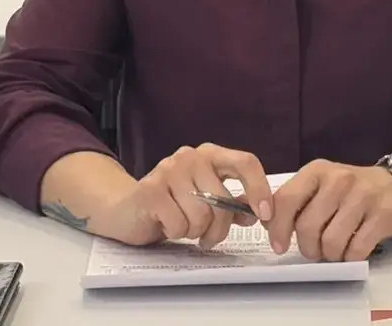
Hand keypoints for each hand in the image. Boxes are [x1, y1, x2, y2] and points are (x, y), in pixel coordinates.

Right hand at [88, 144, 275, 250]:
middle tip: (206, 236)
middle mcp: (190, 156)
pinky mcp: (150, 189)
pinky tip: (165, 223)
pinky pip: (179, 224)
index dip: (260, 189)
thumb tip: (256, 211)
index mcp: (210, 155)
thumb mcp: (206, 202)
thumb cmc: (172, 204)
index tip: (265, 215)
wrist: (126, 208)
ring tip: (182, 226)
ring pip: (202, 216)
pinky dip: (176, 232)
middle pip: (223, 202)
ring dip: (194, 232)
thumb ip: (233, 204)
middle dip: (218, 229)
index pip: (245, 163)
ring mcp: (168, 169)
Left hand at [265, 160, 391, 262]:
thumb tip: (269, 225)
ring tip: (335, 250)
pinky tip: (353, 250)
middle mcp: (338, 180)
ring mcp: (362, 196)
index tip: (278, 246)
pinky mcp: (382, 215)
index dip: (277, 227)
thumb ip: (296, 201)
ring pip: (331, 241)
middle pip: (307, 226)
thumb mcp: (321, 186)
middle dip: (307, 248)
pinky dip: (351, 257)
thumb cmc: (350, 191)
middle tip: (314, 251)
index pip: (286, 199)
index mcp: (316, 171)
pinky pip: (356, 249)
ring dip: (330, 255)